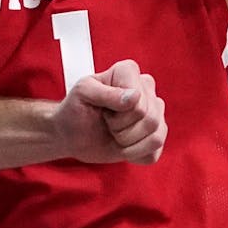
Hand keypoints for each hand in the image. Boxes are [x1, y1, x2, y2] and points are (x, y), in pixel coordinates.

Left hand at [50, 59, 165, 164]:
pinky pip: (154, 153)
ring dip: (127, 144)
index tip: (102, 109)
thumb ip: (105, 93)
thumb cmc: (75, 108)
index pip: (139, 99)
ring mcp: (155, 113)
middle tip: (107, 122)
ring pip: (156, 137)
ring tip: (114, 133)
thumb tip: (135, 96)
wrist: (72, 133)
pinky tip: (122, 145)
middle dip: (121, 129)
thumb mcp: (82, 94)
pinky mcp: (155, 136)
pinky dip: (133, 155)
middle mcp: (146, 89)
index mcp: (128, 71)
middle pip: (150, 119)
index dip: (118, 112)